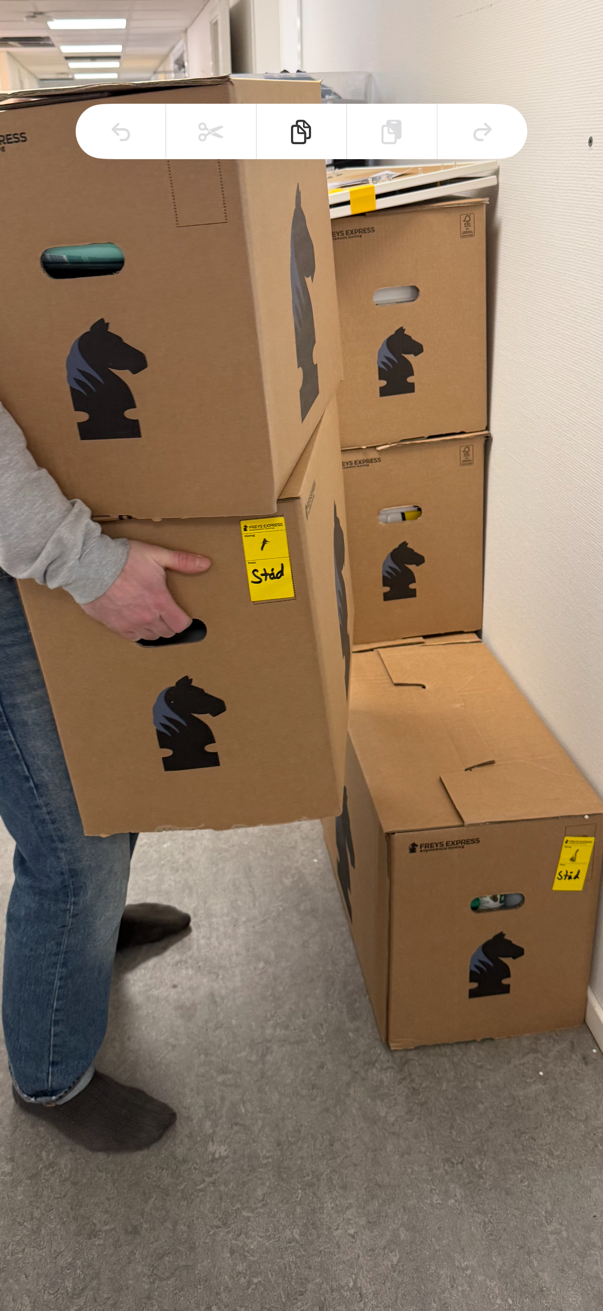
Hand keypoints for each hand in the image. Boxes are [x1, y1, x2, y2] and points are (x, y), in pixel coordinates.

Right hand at [81, 540, 210, 641]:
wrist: (91, 566)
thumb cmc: (123, 559)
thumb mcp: (156, 554)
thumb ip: (182, 561)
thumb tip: (205, 564)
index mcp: (160, 602)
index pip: (181, 624)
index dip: (184, 620)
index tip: (181, 613)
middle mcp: (147, 617)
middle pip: (167, 632)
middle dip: (169, 623)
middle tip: (165, 612)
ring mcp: (131, 624)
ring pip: (150, 637)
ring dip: (154, 629)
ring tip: (151, 616)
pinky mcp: (115, 626)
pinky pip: (132, 637)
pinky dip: (137, 632)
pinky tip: (135, 620)